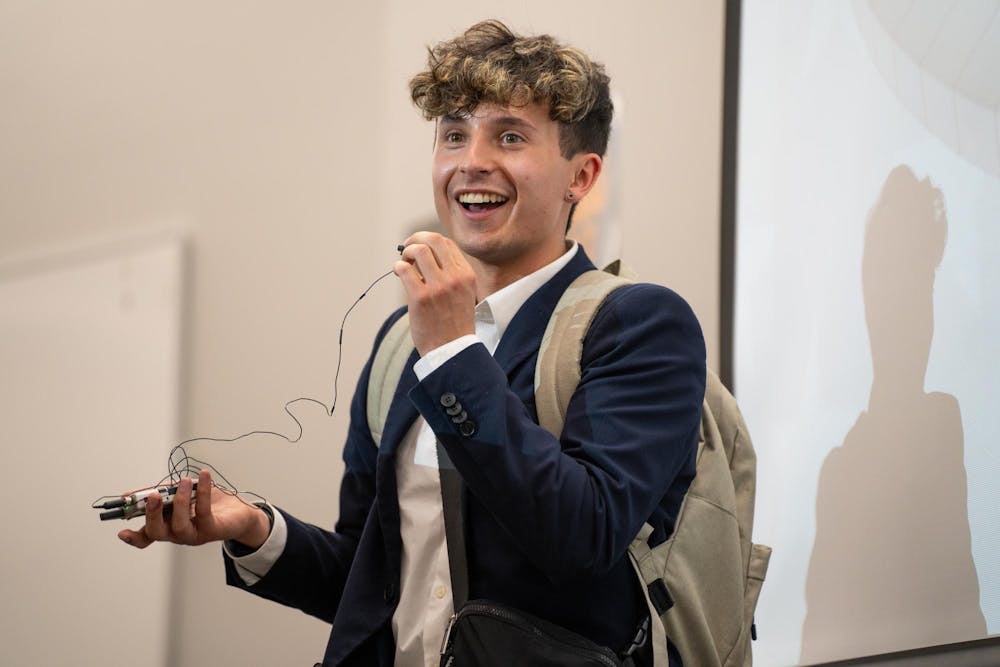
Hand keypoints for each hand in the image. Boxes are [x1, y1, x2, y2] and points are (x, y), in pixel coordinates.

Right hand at [117, 469, 270, 549]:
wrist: (239, 512)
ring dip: (180, 501)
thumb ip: (164, 493)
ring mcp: (194, 534)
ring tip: (183, 481)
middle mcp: (177, 534)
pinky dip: (203, 491)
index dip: (132, 537)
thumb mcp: (182, 494)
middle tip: (153, 496)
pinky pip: (203, 511)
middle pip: (157, 532)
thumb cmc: (208, 502)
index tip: (121, 532)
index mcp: (166, 527)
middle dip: (152, 514)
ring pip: (179, 524)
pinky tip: (203, 476)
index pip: (145, 537)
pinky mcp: (212, 530)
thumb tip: (140, 492)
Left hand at [394, 232, 476, 355]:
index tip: (418, 247)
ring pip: (418, 250)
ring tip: (403, 264)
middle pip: (433, 240)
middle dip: (415, 239)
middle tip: (406, 249)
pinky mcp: (421, 297)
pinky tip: (399, 274)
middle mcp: (455, 277)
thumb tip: (425, 254)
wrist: (452, 351)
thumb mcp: (463, 295)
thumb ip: (450, 275)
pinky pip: (404, 269)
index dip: (428, 240)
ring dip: (406, 253)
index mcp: (466, 275)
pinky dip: (398, 267)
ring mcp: (438, 287)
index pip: (446, 243)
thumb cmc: (454, 324)